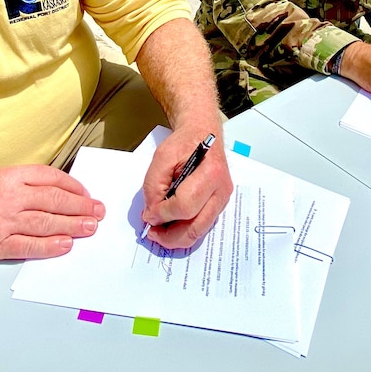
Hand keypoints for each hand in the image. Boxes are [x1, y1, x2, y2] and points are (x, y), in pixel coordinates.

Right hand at [0, 165, 105, 261]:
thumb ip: (23, 184)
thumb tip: (57, 193)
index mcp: (9, 176)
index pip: (51, 178)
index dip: (73, 186)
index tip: (86, 193)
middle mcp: (9, 197)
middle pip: (54, 201)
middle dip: (81, 207)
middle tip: (97, 212)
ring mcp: (3, 222)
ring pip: (46, 223)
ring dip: (73, 225)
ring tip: (90, 227)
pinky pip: (29, 246)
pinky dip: (50, 246)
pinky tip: (65, 244)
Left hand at [140, 125, 232, 249]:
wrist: (203, 133)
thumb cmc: (184, 143)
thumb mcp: (162, 156)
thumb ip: (154, 186)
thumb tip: (152, 214)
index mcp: (210, 173)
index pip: (185, 206)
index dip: (163, 214)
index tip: (148, 214)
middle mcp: (221, 190)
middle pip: (195, 227)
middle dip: (170, 236)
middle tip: (151, 233)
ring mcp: (222, 200)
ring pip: (200, 232)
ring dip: (176, 238)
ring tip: (159, 233)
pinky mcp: (219, 206)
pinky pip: (201, 226)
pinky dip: (184, 231)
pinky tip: (170, 227)